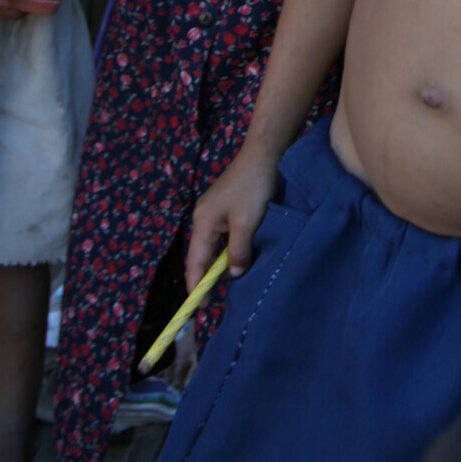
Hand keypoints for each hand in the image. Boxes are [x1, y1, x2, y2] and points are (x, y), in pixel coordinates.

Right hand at [187, 147, 279, 289]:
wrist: (265, 153)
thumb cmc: (253, 187)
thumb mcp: (247, 223)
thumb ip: (238, 252)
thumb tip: (233, 275)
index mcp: (202, 223)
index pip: (195, 262)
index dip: (196, 286)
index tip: (200, 307)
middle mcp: (204, 218)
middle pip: (204, 255)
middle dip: (212, 276)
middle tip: (222, 298)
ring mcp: (216, 211)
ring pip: (218, 246)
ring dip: (226, 261)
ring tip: (237, 279)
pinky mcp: (229, 206)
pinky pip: (227, 235)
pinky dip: (234, 248)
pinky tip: (245, 255)